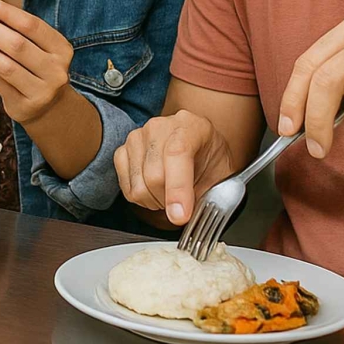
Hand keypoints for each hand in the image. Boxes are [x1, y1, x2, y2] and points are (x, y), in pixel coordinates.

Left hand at [0, 0, 73, 123]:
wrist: (50, 106)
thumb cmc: (37, 66)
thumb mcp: (38, 47)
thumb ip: (17, 31)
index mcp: (61, 49)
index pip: (33, 26)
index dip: (8, 13)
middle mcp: (55, 71)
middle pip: (17, 45)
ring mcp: (41, 91)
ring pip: (4, 65)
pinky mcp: (24, 106)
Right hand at [114, 111, 238, 225]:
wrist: (197, 146)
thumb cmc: (209, 160)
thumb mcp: (221, 175)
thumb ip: (209, 195)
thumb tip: (185, 217)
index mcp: (190, 126)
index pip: (177, 153)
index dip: (178, 188)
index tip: (181, 216)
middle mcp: (159, 127)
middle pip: (154, 176)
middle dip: (169, 201)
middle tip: (182, 204)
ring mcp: (137, 137)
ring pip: (139, 186)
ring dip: (155, 201)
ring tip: (169, 194)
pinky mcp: (121, 151)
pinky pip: (127, 189)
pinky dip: (141, 199)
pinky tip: (154, 191)